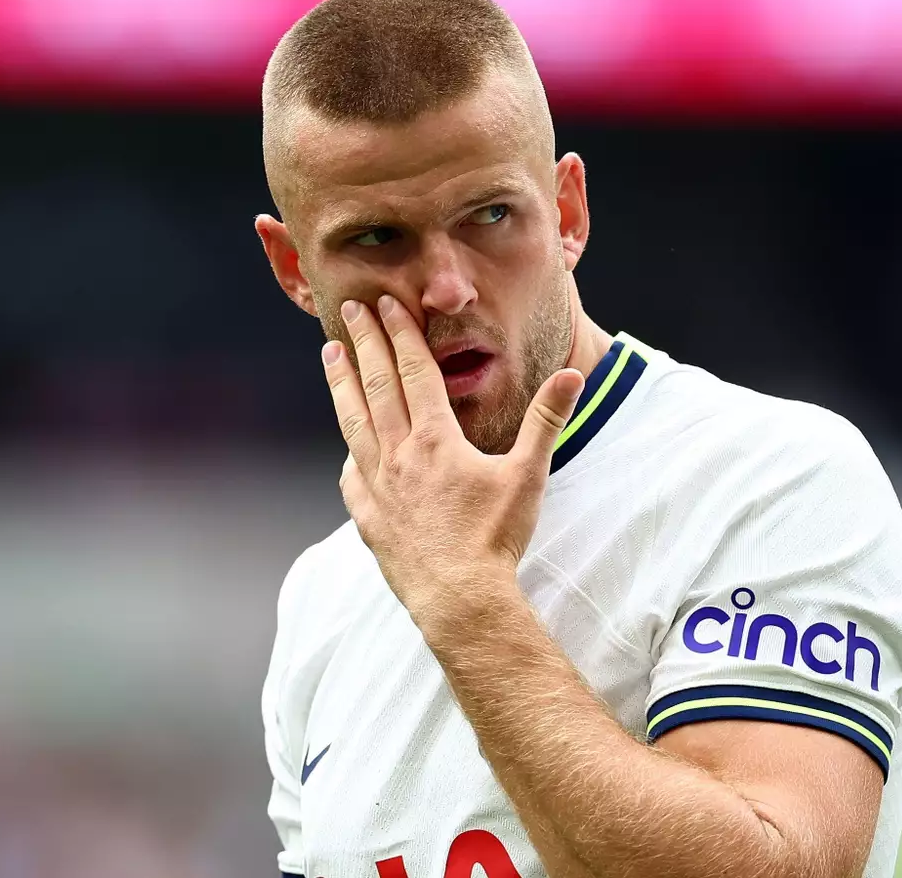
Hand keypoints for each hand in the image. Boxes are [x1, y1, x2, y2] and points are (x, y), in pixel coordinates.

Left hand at [323, 295, 583, 635]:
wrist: (459, 598)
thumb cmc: (497, 537)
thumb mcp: (529, 474)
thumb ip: (547, 419)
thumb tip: (572, 375)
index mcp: (436, 438)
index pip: (415, 371)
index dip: (401, 333)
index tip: (387, 303)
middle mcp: (399, 455)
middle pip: (378, 385)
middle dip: (365, 342)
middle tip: (350, 309)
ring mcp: (378, 486)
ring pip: (354, 422)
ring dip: (342, 384)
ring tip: (329, 355)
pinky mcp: (369, 517)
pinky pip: (351, 474)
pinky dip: (350, 449)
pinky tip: (350, 444)